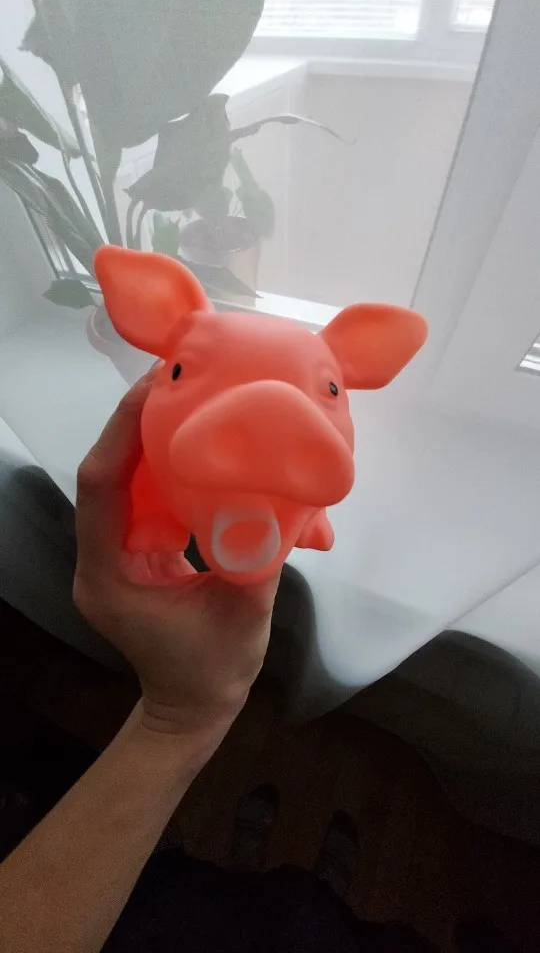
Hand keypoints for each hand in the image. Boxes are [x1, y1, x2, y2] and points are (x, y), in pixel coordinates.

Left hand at [74, 370, 279, 742]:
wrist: (193, 706)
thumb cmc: (212, 673)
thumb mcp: (244, 616)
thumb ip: (259, 555)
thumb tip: (281, 494)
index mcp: (109, 575)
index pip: (101, 488)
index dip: (124, 432)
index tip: (155, 387)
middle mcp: (101, 557)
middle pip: (106, 473)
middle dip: (135, 421)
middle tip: (177, 375)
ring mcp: (116, 552)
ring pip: (123, 479)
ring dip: (151, 437)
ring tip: (188, 394)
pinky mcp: (135, 550)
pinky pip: (143, 495)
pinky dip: (167, 464)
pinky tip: (198, 440)